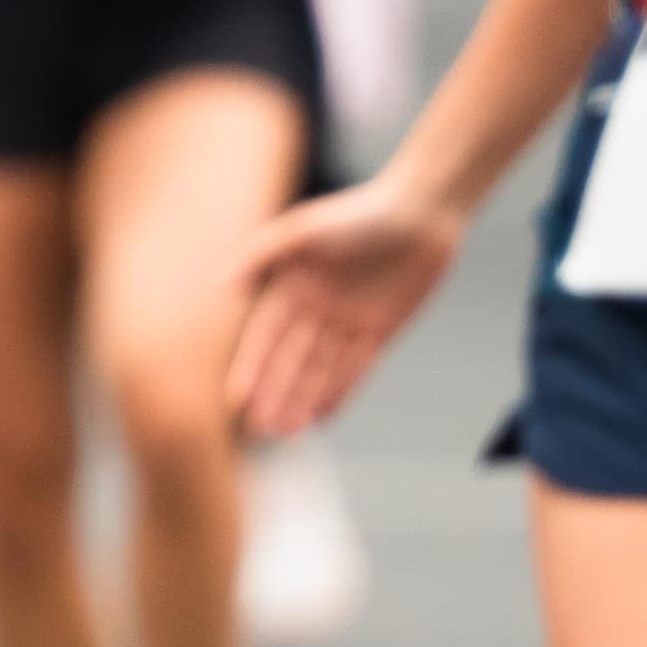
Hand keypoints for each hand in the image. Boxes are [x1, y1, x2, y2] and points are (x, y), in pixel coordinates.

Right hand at [227, 172, 463, 439]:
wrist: (423, 213)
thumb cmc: (359, 213)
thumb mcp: (304, 229)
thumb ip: (261, 254)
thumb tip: (223, 286)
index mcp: (292, 285)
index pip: (264, 337)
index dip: (251, 369)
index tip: (237, 401)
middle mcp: (316, 307)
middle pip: (290, 360)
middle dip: (274, 394)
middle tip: (259, 431)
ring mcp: (349, 320)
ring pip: (320, 370)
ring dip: (302, 401)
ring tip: (286, 434)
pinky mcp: (381, 330)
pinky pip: (356, 369)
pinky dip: (339, 393)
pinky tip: (322, 418)